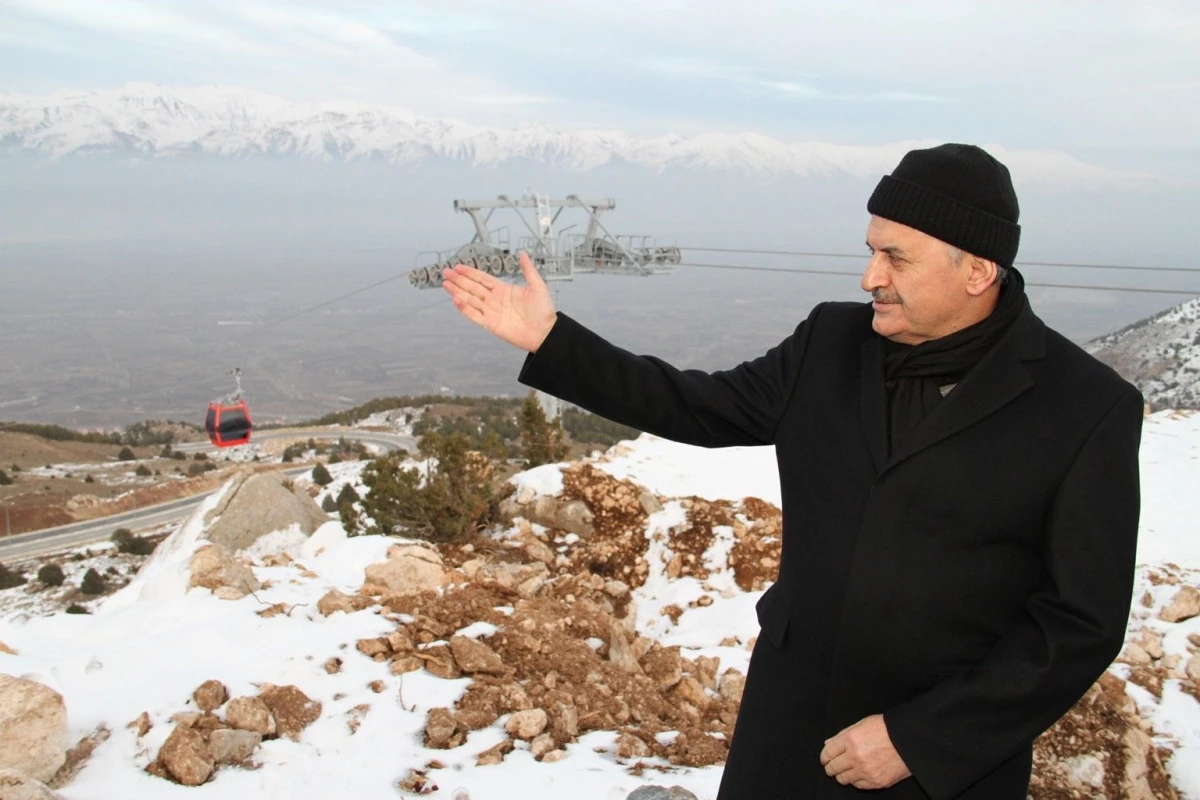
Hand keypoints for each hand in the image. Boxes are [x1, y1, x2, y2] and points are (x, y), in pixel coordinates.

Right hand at [441, 251, 557, 352]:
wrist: (545, 332)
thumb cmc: (543, 310)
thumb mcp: (537, 286)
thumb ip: (528, 270)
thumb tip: (523, 253)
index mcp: (503, 290)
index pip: (482, 279)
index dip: (470, 272)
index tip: (458, 266)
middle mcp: (494, 300)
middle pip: (472, 287)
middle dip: (459, 280)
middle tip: (445, 272)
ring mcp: (491, 312)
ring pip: (470, 299)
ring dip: (457, 291)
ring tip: (445, 283)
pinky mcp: (490, 324)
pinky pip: (474, 315)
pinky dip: (464, 308)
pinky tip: (455, 299)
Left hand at [819, 714, 910, 789]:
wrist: (909, 741)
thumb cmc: (887, 729)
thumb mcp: (862, 724)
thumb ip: (843, 735)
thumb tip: (828, 744)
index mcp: (850, 740)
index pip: (827, 753)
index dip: (824, 756)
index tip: (826, 758)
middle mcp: (855, 757)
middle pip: (832, 768)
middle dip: (831, 767)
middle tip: (833, 765)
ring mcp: (866, 771)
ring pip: (843, 779)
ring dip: (842, 775)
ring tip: (847, 770)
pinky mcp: (876, 782)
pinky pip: (858, 785)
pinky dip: (856, 780)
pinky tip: (859, 774)